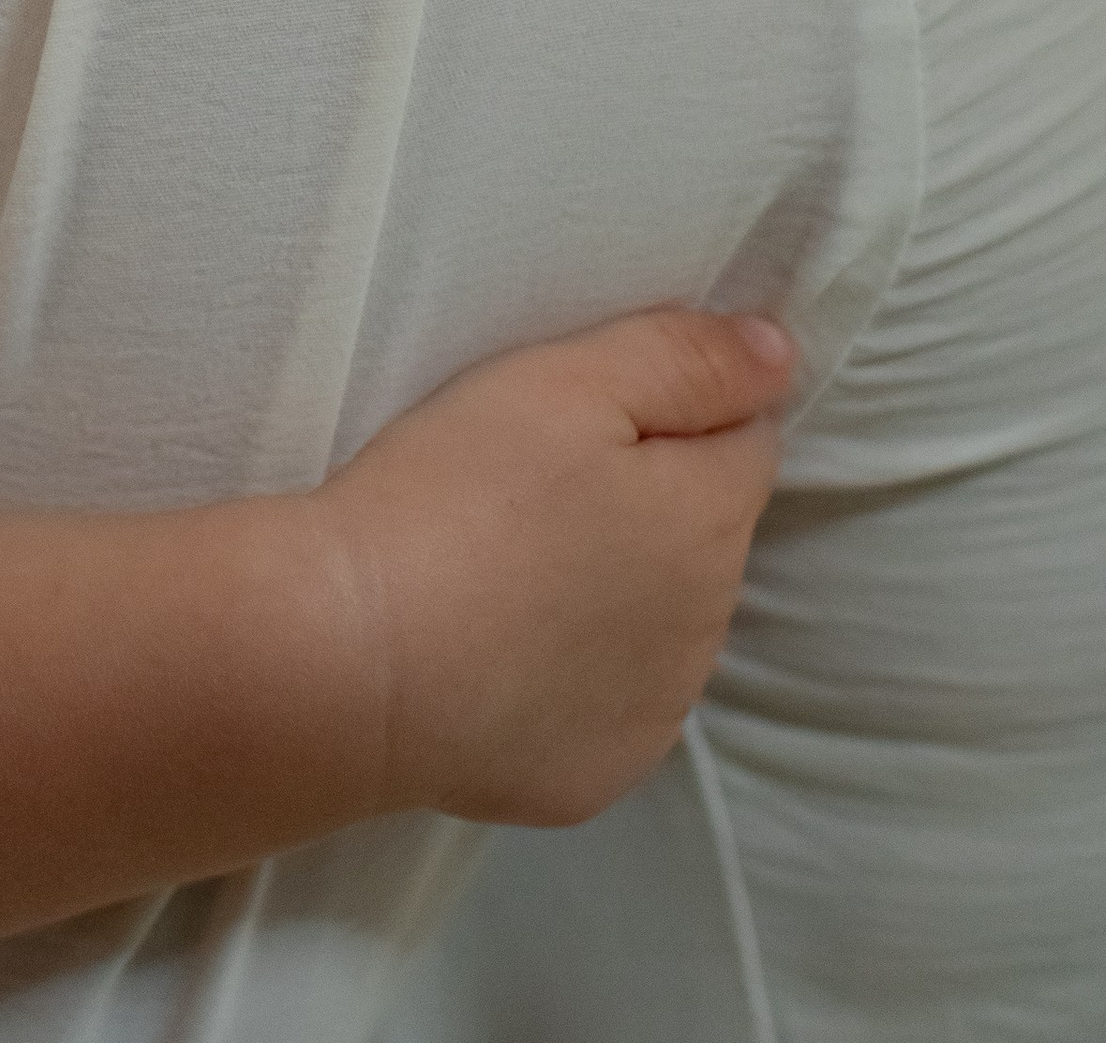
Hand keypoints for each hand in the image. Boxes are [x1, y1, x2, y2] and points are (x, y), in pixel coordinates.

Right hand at [308, 307, 794, 830]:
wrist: (350, 653)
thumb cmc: (454, 493)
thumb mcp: (563, 382)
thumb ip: (683, 360)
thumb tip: (779, 353)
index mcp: (709, 521)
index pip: (746, 440)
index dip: (681, 408)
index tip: (596, 409)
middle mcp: (707, 629)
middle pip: (703, 537)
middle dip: (649, 503)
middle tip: (535, 480)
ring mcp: (652, 717)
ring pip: (660, 627)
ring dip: (617, 593)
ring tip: (510, 565)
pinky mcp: (594, 778)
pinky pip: (607, 708)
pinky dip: (572, 677)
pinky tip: (499, 648)